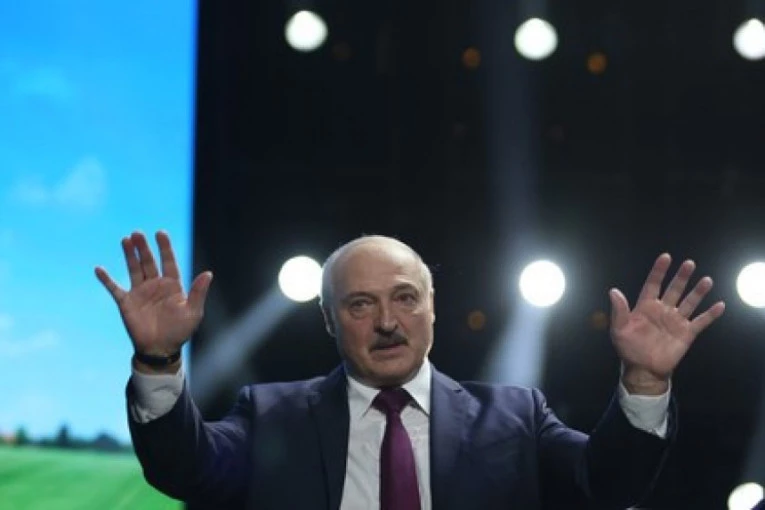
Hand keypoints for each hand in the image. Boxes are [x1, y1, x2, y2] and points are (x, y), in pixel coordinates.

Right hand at [95, 231, 211, 357]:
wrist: (160, 349)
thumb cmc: (180, 331)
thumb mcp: (193, 312)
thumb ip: (198, 292)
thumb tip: (208, 273)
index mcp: (173, 285)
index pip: (169, 261)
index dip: (165, 248)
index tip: (160, 233)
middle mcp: (156, 285)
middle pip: (149, 262)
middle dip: (144, 248)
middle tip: (137, 233)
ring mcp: (140, 292)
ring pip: (134, 269)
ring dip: (130, 255)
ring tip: (125, 240)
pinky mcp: (126, 303)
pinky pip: (114, 289)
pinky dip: (107, 280)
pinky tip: (99, 269)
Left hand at [609, 253, 724, 393]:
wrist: (643, 369)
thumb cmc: (628, 348)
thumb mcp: (619, 329)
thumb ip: (619, 311)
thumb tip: (613, 291)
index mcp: (646, 306)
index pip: (653, 284)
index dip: (659, 271)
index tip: (666, 257)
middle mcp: (663, 310)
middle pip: (674, 290)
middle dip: (681, 277)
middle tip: (689, 263)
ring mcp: (676, 321)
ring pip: (689, 302)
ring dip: (698, 291)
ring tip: (707, 280)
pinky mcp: (687, 333)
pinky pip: (701, 321)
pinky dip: (711, 314)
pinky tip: (719, 305)